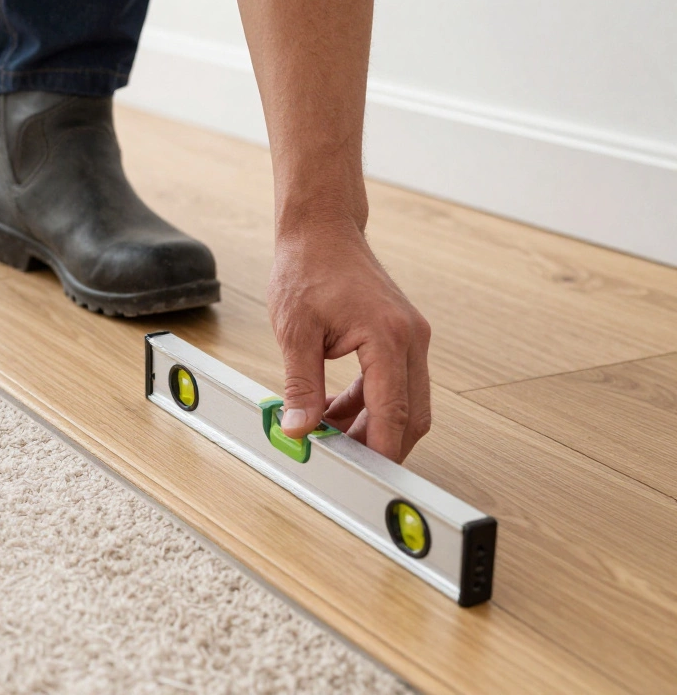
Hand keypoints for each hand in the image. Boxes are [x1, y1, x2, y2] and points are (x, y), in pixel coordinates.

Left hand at [268, 220, 431, 461]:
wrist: (322, 230)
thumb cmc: (308, 269)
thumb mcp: (295, 332)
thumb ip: (300, 385)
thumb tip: (299, 429)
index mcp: (388, 337)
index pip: (394, 413)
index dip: (382, 452)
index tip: (366, 477)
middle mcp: (410, 339)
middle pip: (412, 415)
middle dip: (381, 446)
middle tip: (344, 465)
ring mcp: (410, 337)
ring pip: (405, 403)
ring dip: (372, 426)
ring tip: (330, 439)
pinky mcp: (400, 337)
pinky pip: (393, 384)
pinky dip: (369, 404)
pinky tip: (334, 413)